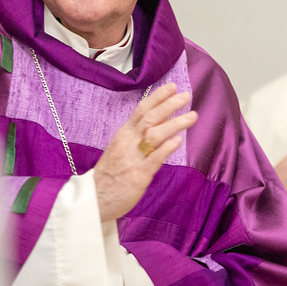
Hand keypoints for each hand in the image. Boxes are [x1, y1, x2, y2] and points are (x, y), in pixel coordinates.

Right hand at [94, 83, 196, 222]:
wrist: (94, 198)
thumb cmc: (110, 174)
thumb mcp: (121, 148)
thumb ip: (138, 134)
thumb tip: (161, 119)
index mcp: (124, 134)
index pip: (141, 110)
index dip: (157, 97)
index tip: (172, 86)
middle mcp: (128, 143)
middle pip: (149, 118)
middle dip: (169, 105)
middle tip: (186, 96)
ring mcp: (133, 158)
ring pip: (154, 135)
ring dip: (174, 124)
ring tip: (192, 116)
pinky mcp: (138, 175)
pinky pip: (154, 159)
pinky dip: (166, 148)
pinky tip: (178, 141)